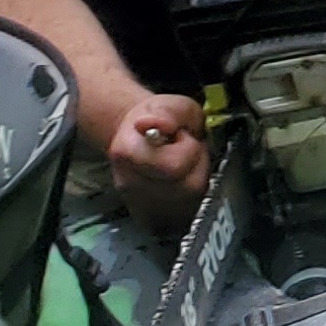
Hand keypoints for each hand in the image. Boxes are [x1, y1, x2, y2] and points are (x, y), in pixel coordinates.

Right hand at [108, 91, 209, 226]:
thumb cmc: (159, 120)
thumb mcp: (170, 105)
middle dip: (198, 166)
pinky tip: (183, 180)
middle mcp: (128, 185)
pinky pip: (184, 216)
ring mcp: (138, 206)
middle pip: (187, 187)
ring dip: (197, 181)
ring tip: (186, 164)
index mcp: (127, 154)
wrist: (140, 136)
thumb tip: (162, 124)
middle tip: (189, 151)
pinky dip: (192, 198)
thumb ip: (170, 113)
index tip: (183, 137)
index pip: (173, 166)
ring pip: (189, 203)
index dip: (188, 149)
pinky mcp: (151, 219)